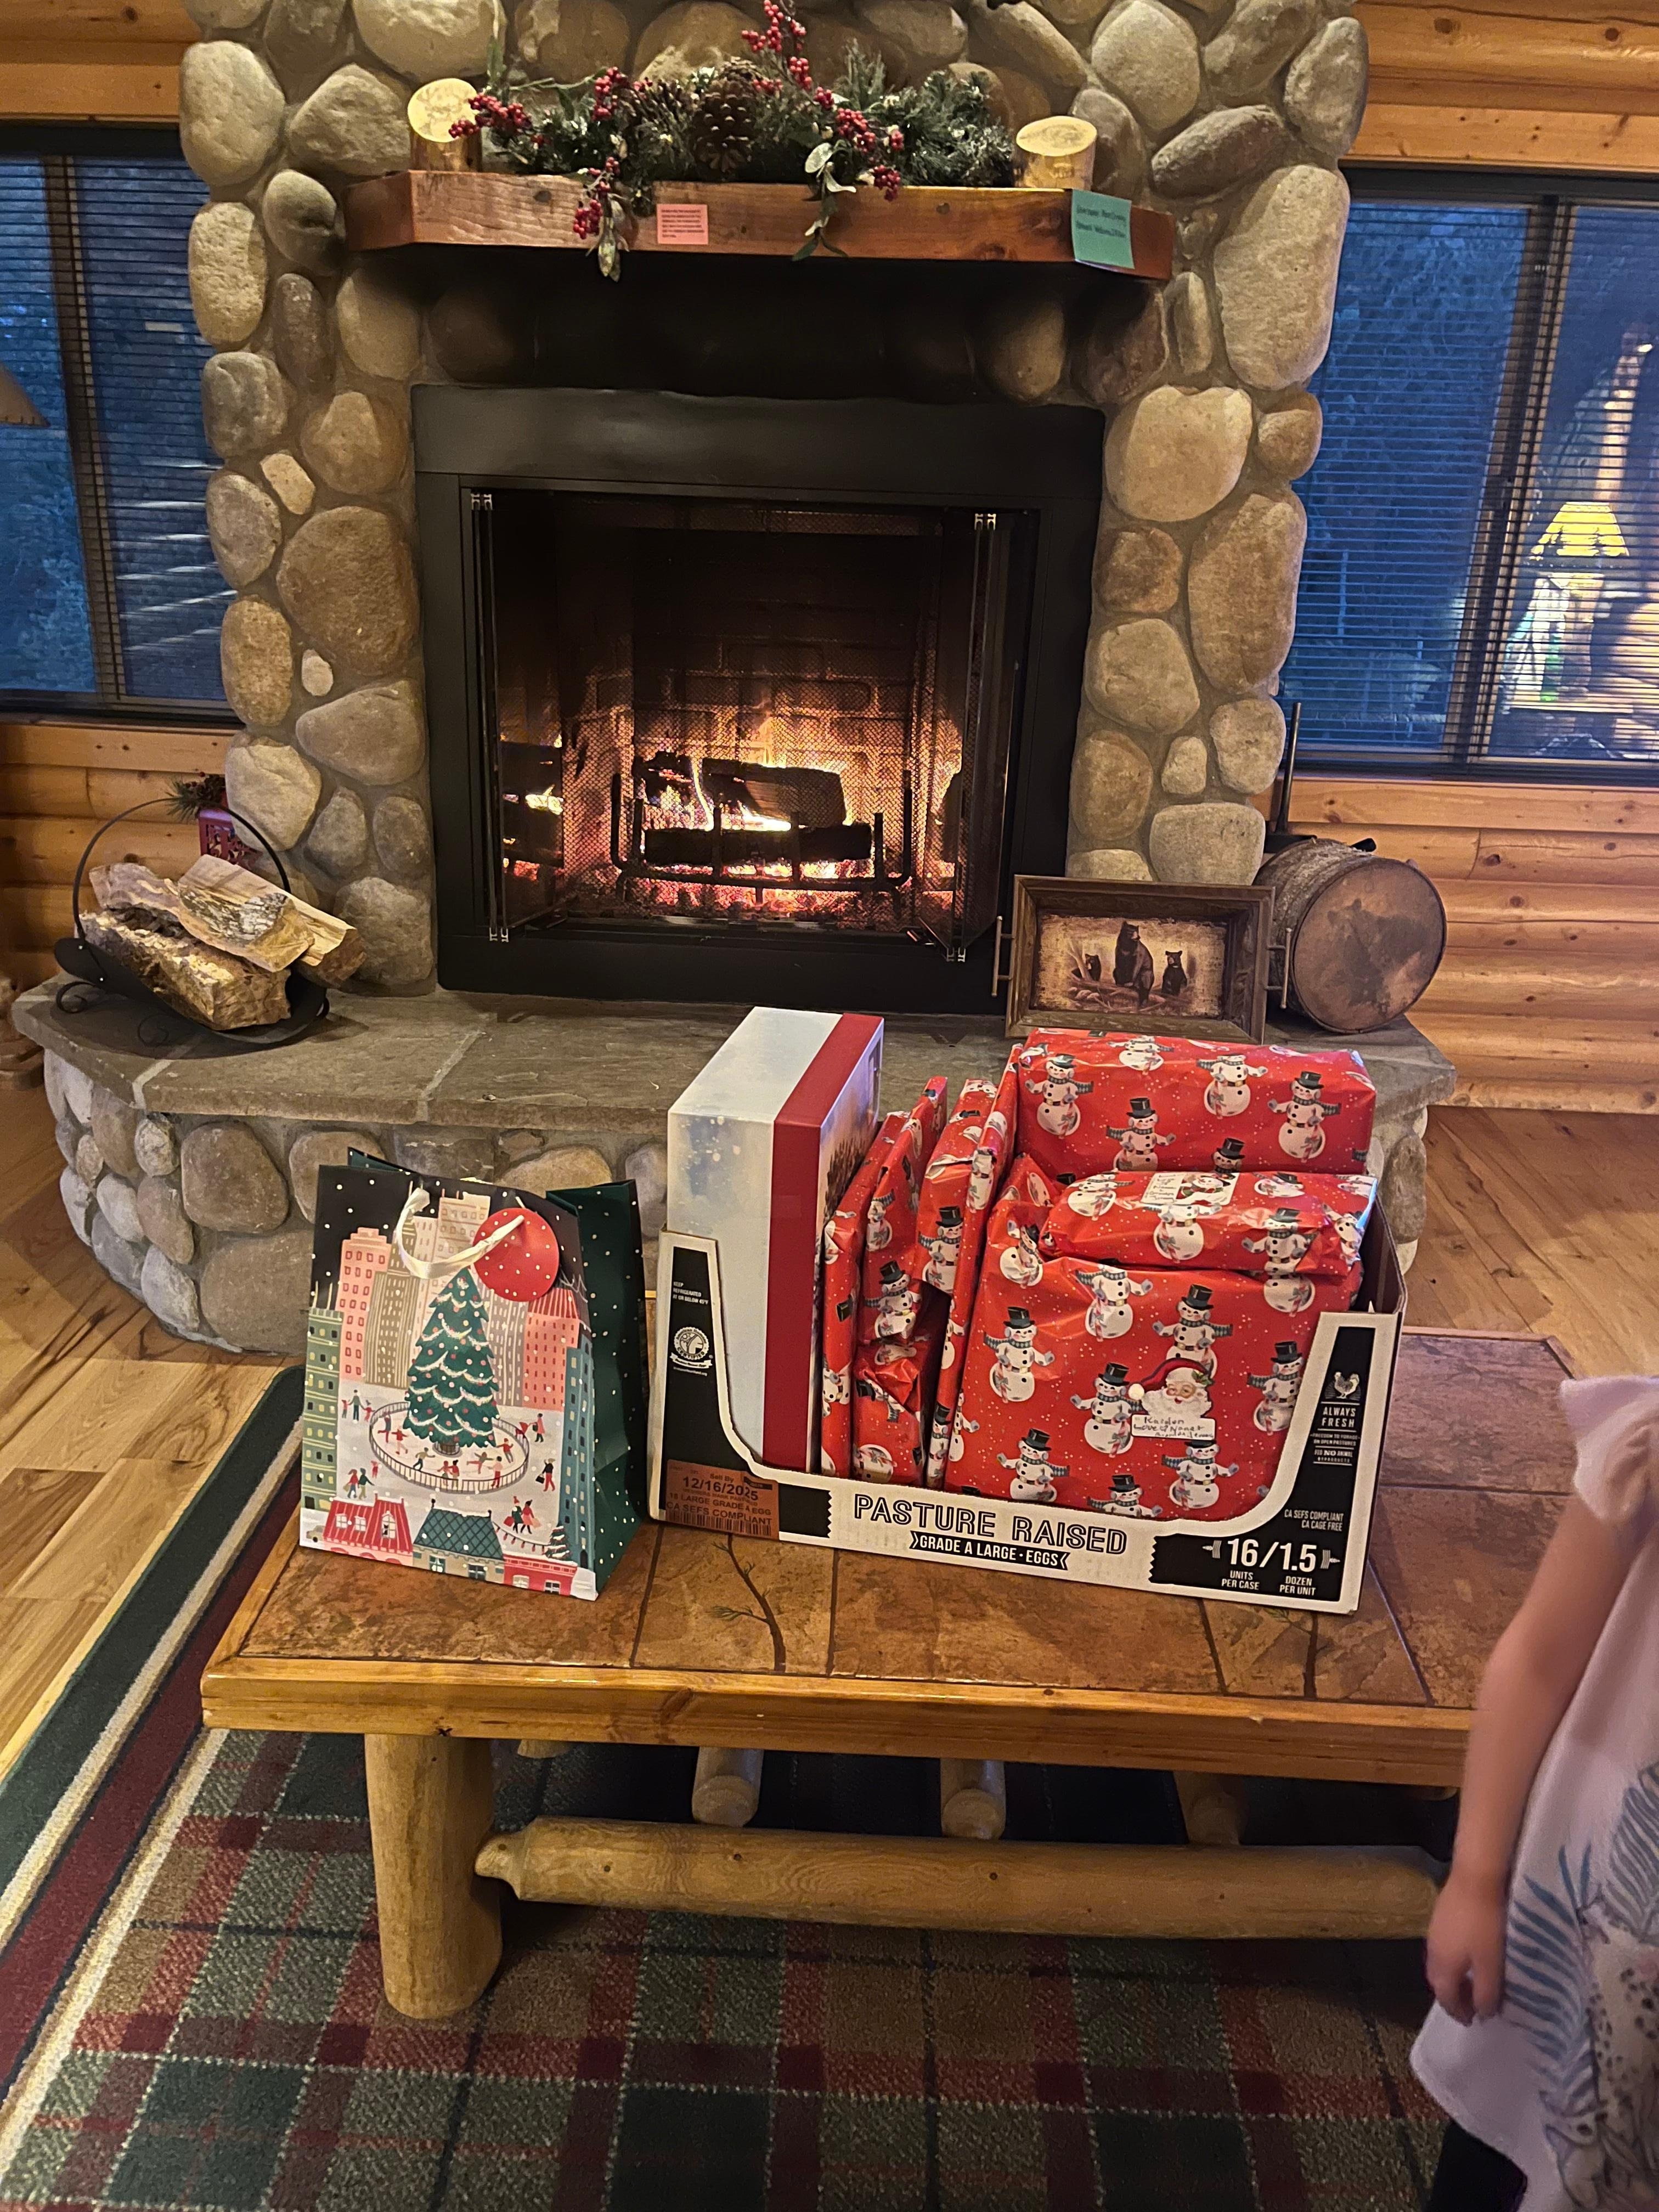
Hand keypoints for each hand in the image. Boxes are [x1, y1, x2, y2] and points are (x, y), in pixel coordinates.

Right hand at [1426, 1868, 1506, 2024]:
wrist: (1476, 1877)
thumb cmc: (1485, 1926)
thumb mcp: (1491, 1966)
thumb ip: (1486, 1993)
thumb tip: (1483, 2014)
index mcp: (1442, 1966)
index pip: (1445, 1998)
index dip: (1459, 2012)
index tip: (1473, 2022)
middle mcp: (1433, 1950)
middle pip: (1439, 1981)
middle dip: (1454, 1996)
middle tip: (1473, 2005)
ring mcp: (1435, 1930)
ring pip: (1441, 1963)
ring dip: (1455, 1977)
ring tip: (1474, 1981)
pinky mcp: (1442, 1914)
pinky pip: (1445, 1947)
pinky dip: (1456, 1959)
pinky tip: (1471, 1953)